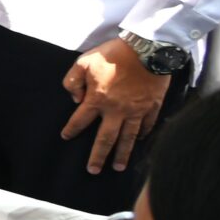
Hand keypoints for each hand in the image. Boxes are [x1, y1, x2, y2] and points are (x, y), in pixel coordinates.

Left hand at [61, 38, 175, 173]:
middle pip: (105, 138)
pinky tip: (139, 142)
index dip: (71, 130)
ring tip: (118, 167)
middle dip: (98, 156)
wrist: (147, 48)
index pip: (80, 120)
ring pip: (128, 138)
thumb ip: (72, 81)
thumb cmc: (113, 53)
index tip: (66, 137)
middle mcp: (117, 110)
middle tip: (93, 171)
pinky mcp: (153, 106)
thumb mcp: (83, 62)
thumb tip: (75, 99)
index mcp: (97, 99)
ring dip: (122, 154)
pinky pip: (147, 126)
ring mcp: (137, 110)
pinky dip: (143, 136)